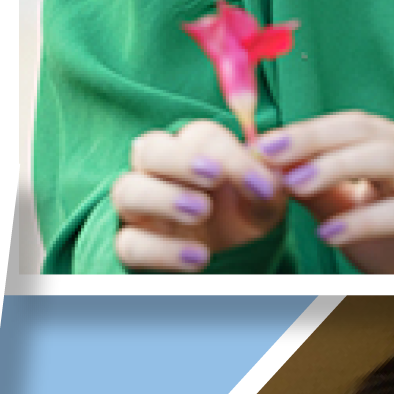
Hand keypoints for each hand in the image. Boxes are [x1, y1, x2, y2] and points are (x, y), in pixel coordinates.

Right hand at [110, 122, 286, 271]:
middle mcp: (157, 171)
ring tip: (201, 212)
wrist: (238, 252)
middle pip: (149, 149)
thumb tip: (262, 179)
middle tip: (214, 178)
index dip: (226, 153)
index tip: (256, 179)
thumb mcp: (267, 197)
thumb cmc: (247, 210)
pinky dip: (160, 251)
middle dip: (180, 160)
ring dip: (161, 198)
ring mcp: (139, 207)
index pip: (199, 136)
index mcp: (192, 148)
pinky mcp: (131, 243)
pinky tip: (198, 256)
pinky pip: (128, 243)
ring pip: (126, 191)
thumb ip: (266, 183)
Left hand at [257, 111, 393, 273]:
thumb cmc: (391, 240)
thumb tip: (263, 167)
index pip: (349, 124)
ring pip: (389, 160)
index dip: (305, 130)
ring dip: (337, 167)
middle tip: (269, 155)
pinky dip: (363, 221)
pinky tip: (328, 232)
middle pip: (366, 133)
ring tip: (295, 185)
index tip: (259, 144)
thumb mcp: (342, 209)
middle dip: (314, 140)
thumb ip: (310, 187)